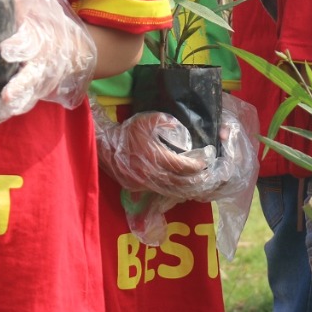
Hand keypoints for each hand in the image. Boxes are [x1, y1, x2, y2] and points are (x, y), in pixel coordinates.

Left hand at [0, 0, 97, 128]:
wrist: (75, 45)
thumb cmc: (49, 18)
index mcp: (41, 37)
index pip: (32, 42)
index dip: (20, 46)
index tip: (5, 49)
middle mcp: (41, 64)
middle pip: (30, 80)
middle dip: (16, 90)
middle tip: (2, 97)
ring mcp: (36, 83)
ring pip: (21, 100)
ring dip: (2, 111)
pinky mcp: (30, 95)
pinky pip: (15, 108)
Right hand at [94, 104, 217, 195]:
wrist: (105, 146)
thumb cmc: (128, 132)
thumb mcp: (148, 120)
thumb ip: (168, 122)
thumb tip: (184, 131)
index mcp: (155, 157)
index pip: (182, 166)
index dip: (196, 166)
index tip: (205, 162)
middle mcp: (151, 174)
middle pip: (179, 182)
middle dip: (195, 180)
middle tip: (207, 176)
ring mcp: (143, 183)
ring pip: (170, 190)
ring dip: (185, 188)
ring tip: (197, 183)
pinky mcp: (137, 188)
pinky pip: (159, 191)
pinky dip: (171, 189)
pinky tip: (179, 186)